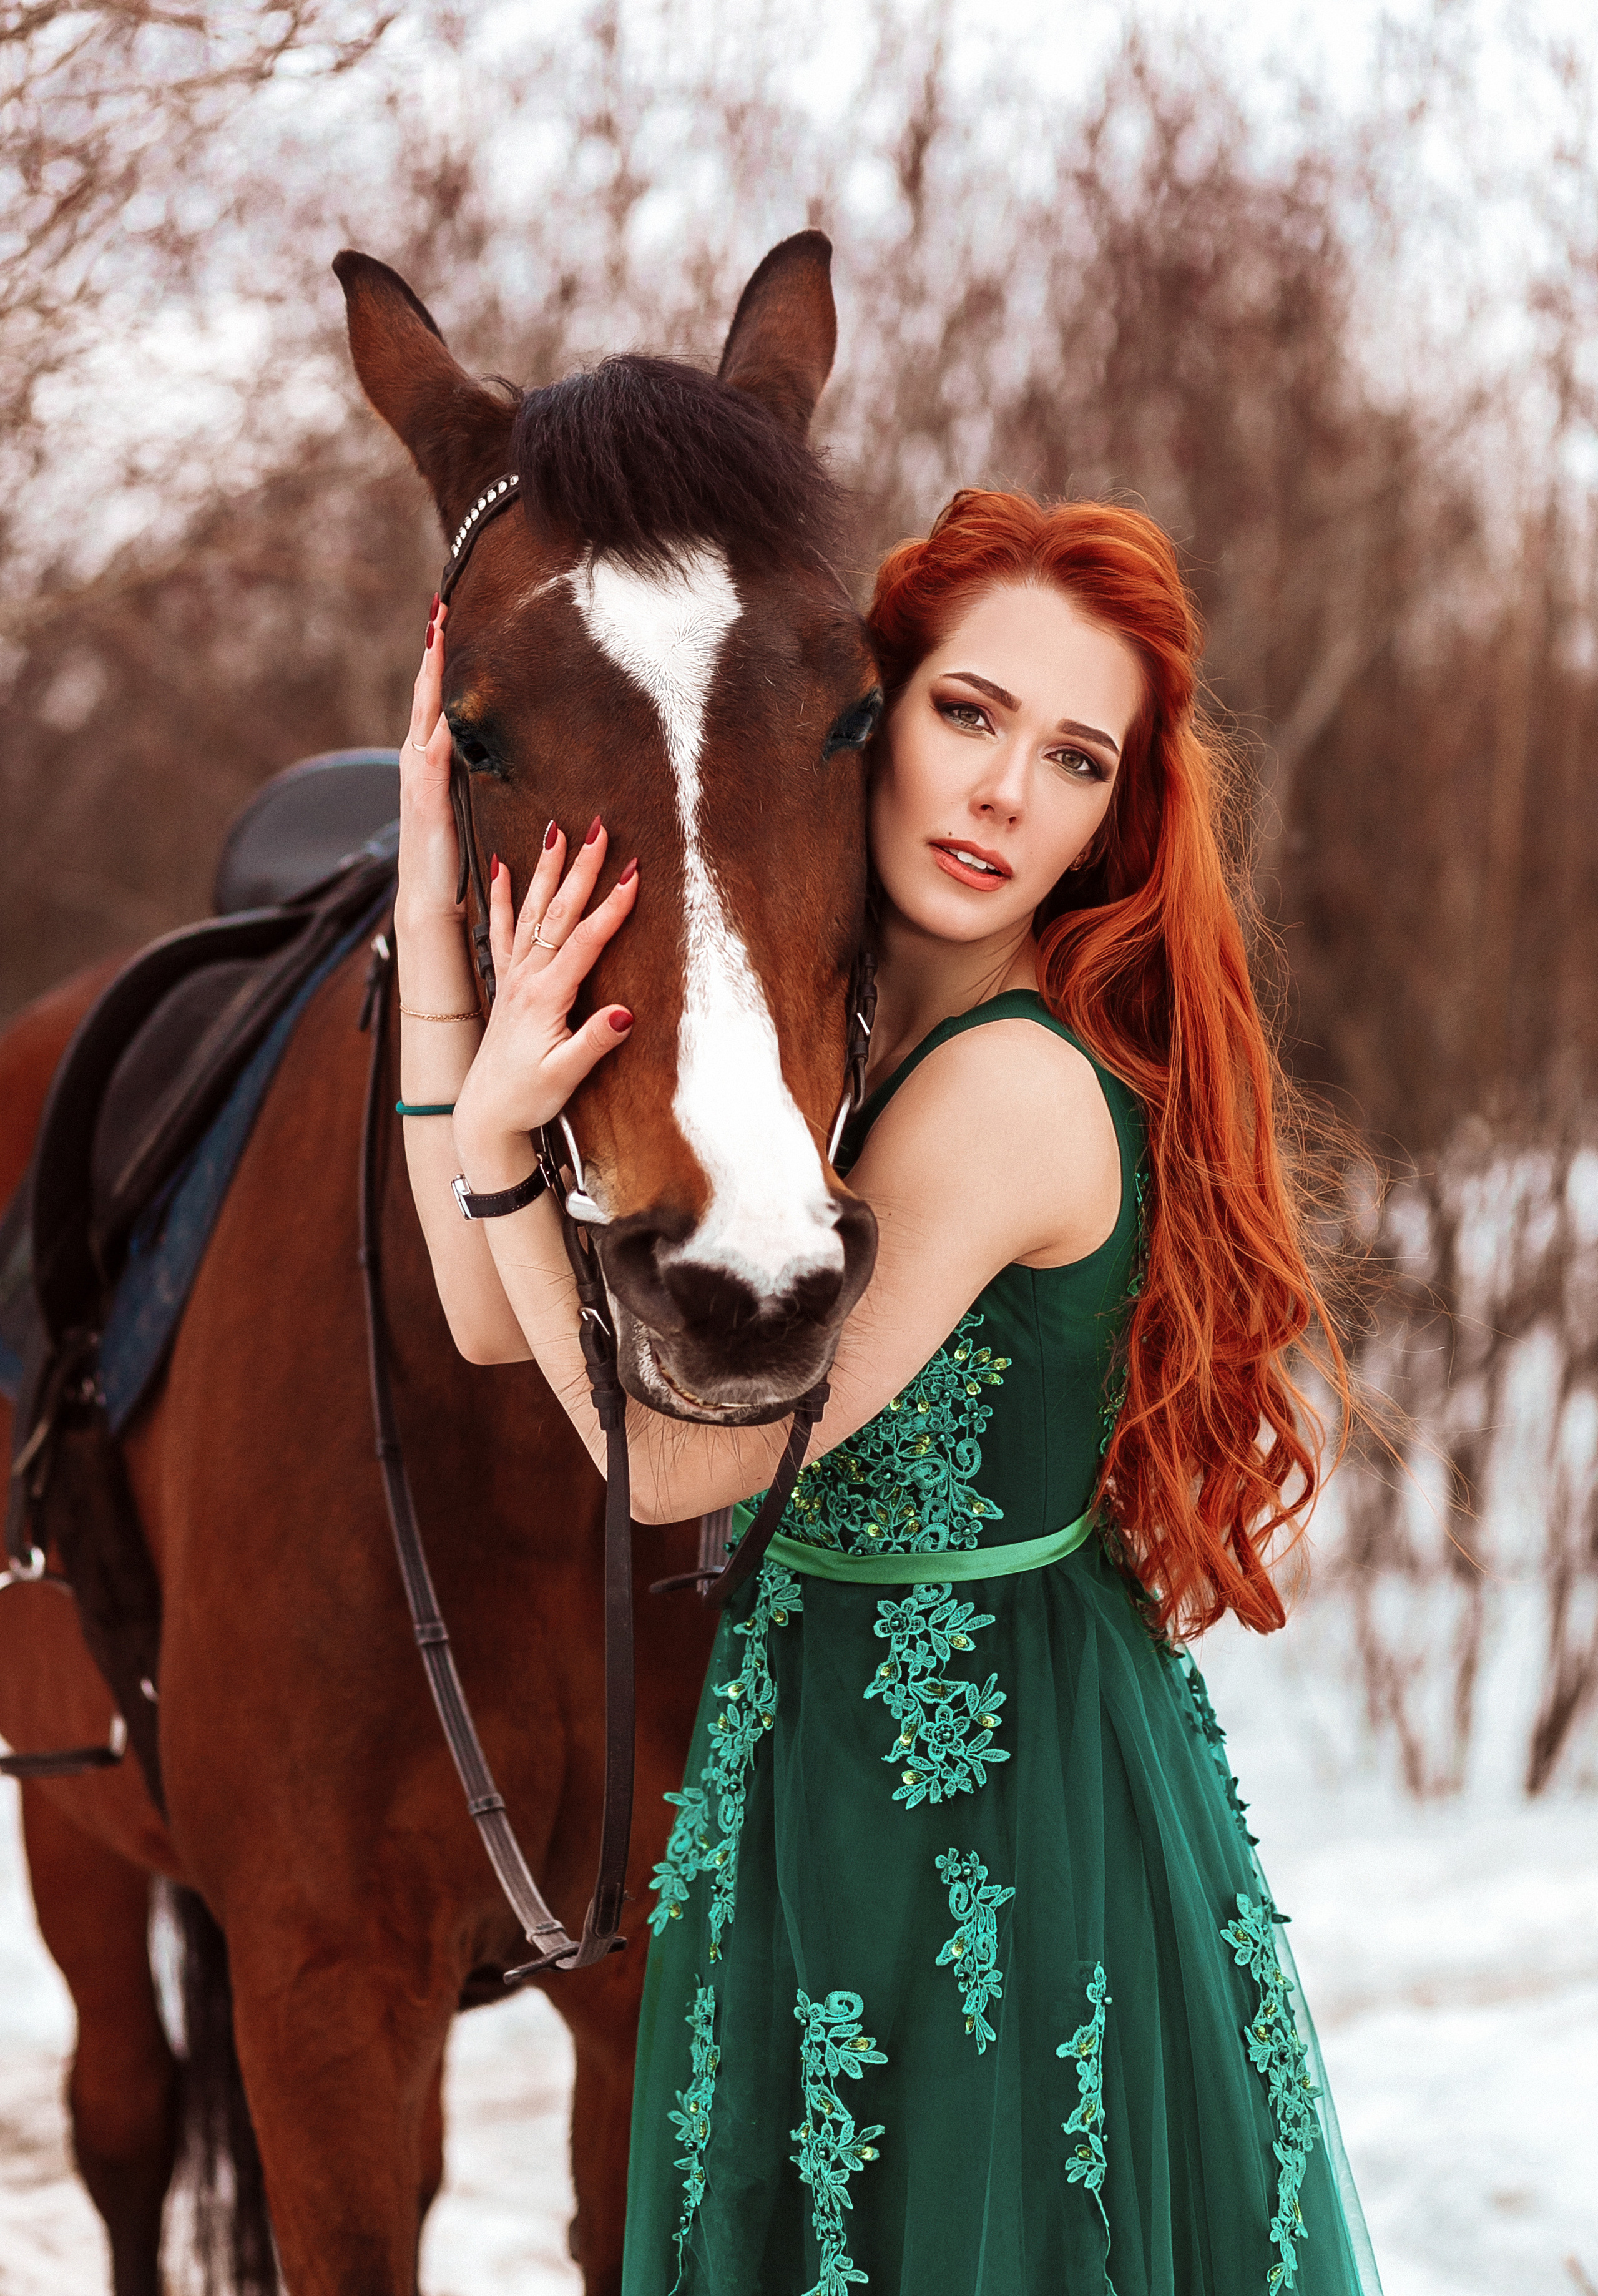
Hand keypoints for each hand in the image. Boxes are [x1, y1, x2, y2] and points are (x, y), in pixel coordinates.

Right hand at [396, 596, 460, 928]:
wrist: (430, 902)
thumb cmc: (453, 858)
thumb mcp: (467, 805)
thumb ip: (474, 776)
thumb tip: (495, 750)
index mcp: (429, 760)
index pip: (434, 699)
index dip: (438, 659)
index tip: (445, 617)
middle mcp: (417, 760)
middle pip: (424, 693)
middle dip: (431, 649)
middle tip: (438, 604)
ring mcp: (417, 777)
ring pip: (424, 712)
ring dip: (430, 671)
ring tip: (437, 632)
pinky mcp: (426, 799)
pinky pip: (432, 752)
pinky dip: (436, 723)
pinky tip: (444, 698)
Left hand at [451, 819, 638, 1171]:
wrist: (484, 1114)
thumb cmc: (528, 1098)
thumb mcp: (566, 1076)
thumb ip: (594, 1042)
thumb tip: (626, 1011)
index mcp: (547, 997)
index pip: (585, 942)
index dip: (611, 907)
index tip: (633, 873)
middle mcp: (527, 979)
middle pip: (559, 914)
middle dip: (581, 868)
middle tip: (598, 828)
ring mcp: (513, 978)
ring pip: (533, 912)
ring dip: (547, 870)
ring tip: (558, 831)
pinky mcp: (505, 983)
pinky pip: (501, 930)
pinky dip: (502, 896)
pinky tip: (501, 866)